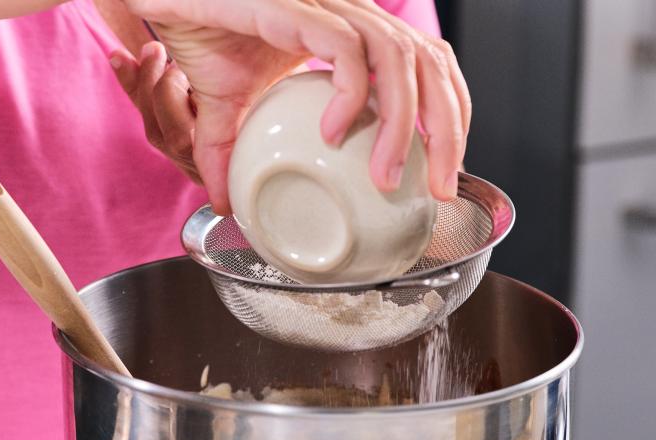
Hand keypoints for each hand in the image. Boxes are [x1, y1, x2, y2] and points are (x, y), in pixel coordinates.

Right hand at [122, 0, 470, 213]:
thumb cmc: (204, 35)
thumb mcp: (227, 109)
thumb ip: (235, 153)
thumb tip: (229, 204)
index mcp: (355, 33)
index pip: (431, 64)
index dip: (451, 112)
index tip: (446, 165)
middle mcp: (352, 15)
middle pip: (432, 64)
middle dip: (448, 131)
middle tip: (440, 188)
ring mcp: (329, 9)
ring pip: (400, 59)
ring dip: (404, 126)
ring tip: (386, 177)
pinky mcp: (298, 9)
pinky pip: (346, 50)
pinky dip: (350, 96)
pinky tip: (332, 133)